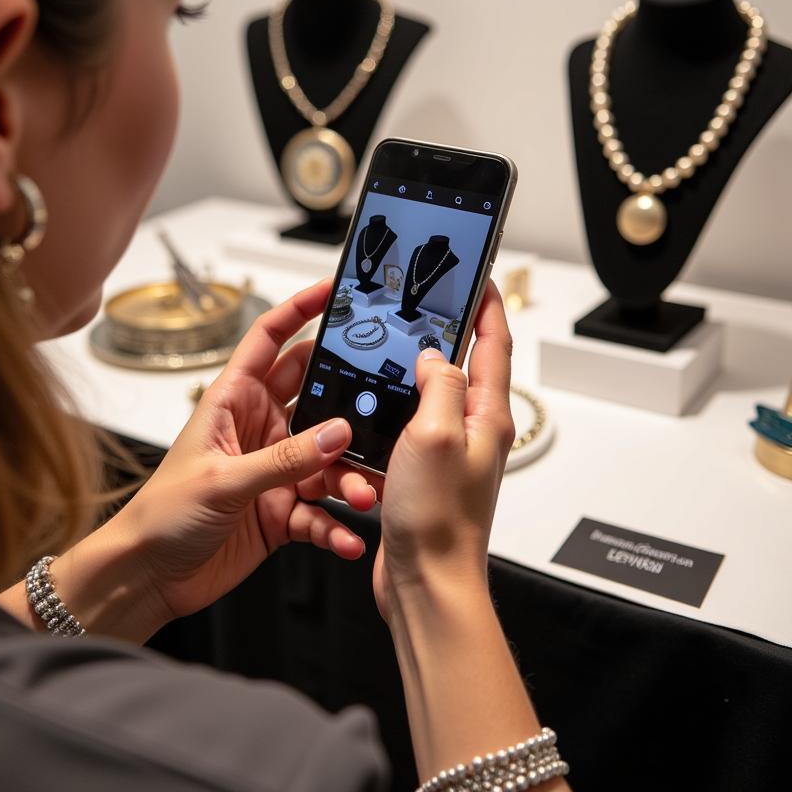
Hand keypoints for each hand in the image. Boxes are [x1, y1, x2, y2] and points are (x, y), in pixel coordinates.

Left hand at [116, 278, 367, 626]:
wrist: (148, 575)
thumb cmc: (163, 513)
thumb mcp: (223, 479)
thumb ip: (284, 458)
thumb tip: (339, 432)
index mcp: (234, 400)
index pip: (270, 340)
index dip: (300, 309)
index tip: (335, 290)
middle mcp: (259, 428)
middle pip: (316, 396)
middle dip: (351, 404)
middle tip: (385, 407)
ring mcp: (274, 470)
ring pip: (328, 460)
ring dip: (349, 478)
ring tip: (364, 496)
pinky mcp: (282, 511)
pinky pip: (321, 511)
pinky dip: (337, 526)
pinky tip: (349, 540)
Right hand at [373, 281, 514, 621]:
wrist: (426, 584)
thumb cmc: (438, 520)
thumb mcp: (438, 434)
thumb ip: (440, 385)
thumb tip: (434, 356)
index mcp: (486, 417)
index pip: (493, 345)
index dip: (486, 306)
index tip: (475, 276)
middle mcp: (471, 432)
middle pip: (464, 367)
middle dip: (446, 332)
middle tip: (423, 304)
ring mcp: (447, 453)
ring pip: (430, 398)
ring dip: (411, 373)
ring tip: (389, 350)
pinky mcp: (422, 474)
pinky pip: (407, 430)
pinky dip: (389, 413)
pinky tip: (367, 409)